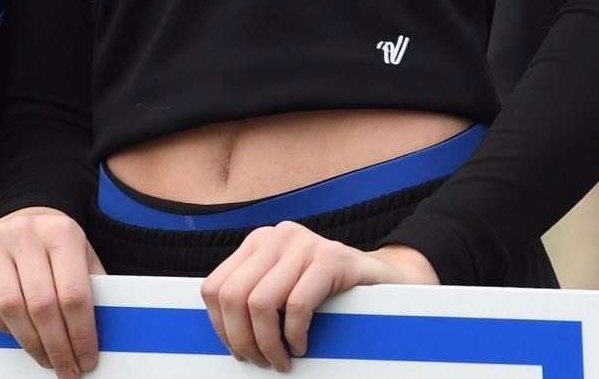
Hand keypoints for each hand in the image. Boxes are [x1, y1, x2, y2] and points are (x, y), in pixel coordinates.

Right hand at [0, 207, 104, 376]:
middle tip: (66, 368)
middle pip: (42, 305)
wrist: (25, 217)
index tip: (86, 360)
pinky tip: (16, 335)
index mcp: (61, 232)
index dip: (81, 335)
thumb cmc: (57, 247)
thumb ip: (93, 290)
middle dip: (57, 346)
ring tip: (45, 358)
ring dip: (30, 343)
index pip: (73, 294)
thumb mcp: (83, 258)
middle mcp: (25, 231)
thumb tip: (98, 338)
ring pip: (10, 307)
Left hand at [202, 223, 436, 370]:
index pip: (214, 287)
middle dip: (243, 340)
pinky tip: (302, 346)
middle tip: (262, 363)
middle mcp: (278, 236)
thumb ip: (254, 299)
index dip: (220, 328)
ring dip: (268, 344)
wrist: (384, 282)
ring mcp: (306, 243)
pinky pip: (297, 304)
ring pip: (260, 302)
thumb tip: (221, 336)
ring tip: (283, 360)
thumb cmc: (327, 295)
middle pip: (233, 296)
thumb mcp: (284, 289)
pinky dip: (295, 334)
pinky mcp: (332, 258)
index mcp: (258, 242)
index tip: (238, 352)